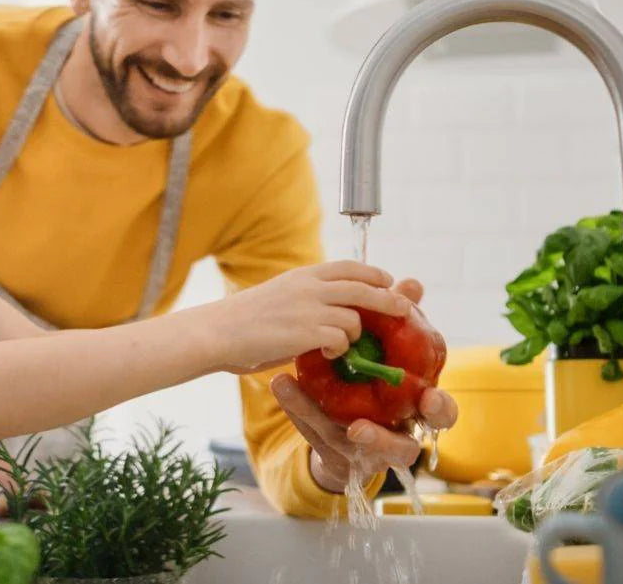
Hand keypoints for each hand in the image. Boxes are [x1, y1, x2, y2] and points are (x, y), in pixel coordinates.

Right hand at [200, 260, 411, 373]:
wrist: (216, 332)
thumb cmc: (243, 321)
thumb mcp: (278, 294)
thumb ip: (304, 295)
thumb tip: (329, 305)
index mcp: (303, 275)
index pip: (349, 266)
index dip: (373, 273)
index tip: (387, 281)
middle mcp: (309, 287)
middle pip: (363, 288)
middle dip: (389, 299)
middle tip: (405, 308)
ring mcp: (309, 309)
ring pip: (354, 318)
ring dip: (354, 335)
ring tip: (339, 346)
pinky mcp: (306, 333)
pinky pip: (340, 340)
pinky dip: (339, 350)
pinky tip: (327, 355)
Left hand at [270, 278, 458, 492]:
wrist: (351, 433)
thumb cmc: (380, 385)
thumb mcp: (391, 353)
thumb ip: (402, 322)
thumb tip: (412, 282)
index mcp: (417, 413)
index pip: (440, 416)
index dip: (440, 410)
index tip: (430, 399)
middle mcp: (396, 439)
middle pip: (402, 450)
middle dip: (385, 441)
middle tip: (361, 428)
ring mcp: (364, 454)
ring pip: (348, 449)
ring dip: (326, 424)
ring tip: (312, 403)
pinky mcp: (334, 456)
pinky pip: (315, 435)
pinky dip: (298, 407)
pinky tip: (281, 382)